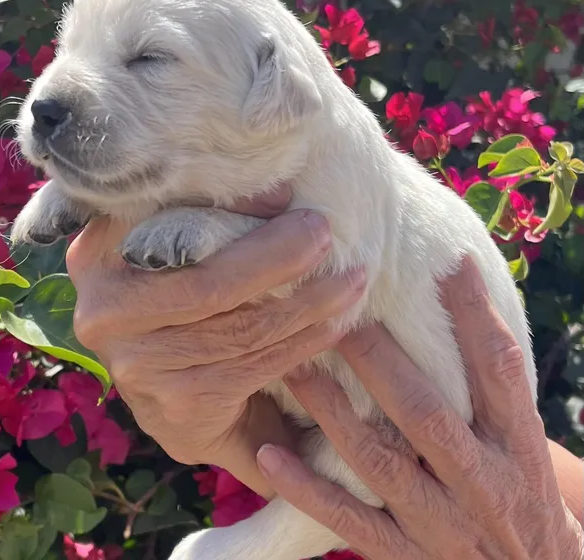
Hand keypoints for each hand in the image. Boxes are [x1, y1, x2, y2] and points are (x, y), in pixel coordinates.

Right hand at [66, 189, 364, 497]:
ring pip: (239, 330)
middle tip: (326, 234)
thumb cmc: (180, 301)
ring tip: (350, 281)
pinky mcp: (173, 411)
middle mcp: (103, 314)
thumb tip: (276, 189)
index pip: (166, 227)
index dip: (230, 211)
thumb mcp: (177, 247)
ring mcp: (133, 368)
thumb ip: (205, 214)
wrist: (176, 399)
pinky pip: (251, 369)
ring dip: (306, 305)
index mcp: (95, 257)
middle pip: (208, 284)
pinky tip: (332, 325)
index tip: (288, 195)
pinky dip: (300, 344)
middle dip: (279, 258)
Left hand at [256, 258, 583, 558]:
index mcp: (516, 446)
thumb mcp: (522, 445)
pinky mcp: (404, 556)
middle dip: (379, 362)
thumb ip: (489, 389)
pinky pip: (349, 522)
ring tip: (292, 366)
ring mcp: (440, 524)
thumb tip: (459, 300)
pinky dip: (308, 489)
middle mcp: (481, 482)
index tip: (444, 262)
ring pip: (378, 462)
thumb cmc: (521, 497)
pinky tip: (270, 456)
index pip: (498, 369)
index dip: (474, 314)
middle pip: (426, 413)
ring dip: (332, 412)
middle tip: (336, 312)